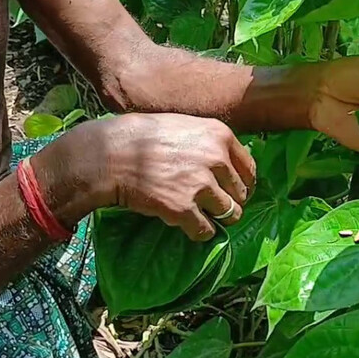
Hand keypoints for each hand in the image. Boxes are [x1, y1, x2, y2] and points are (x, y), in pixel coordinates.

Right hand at [61, 114, 255, 241]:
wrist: (110, 155)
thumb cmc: (142, 136)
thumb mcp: (183, 125)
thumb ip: (209, 142)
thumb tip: (227, 161)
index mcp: (219, 136)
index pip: (248, 168)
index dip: (242, 183)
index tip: (234, 191)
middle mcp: (216, 159)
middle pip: (241, 193)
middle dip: (229, 201)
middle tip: (213, 204)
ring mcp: (201, 185)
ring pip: (229, 214)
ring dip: (217, 218)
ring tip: (201, 214)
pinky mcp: (184, 209)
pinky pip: (206, 231)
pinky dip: (199, 232)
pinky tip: (187, 224)